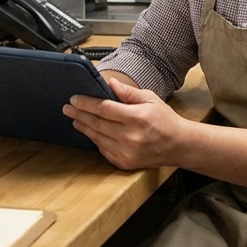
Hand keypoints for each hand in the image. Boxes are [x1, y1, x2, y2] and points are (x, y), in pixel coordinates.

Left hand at [63, 76, 187, 169]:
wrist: (178, 145)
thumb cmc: (165, 120)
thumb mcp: (150, 99)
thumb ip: (128, 92)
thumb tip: (109, 83)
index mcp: (137, 117)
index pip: (104, 108)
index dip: (86, 103)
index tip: (74, 99)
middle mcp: (130, 136)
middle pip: (96, 123)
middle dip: (79, 114)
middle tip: (67, 108)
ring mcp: (126, 152)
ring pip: (97, 138)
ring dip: (84, 127)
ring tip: (75, 119)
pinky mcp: (125, 163)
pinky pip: (104, 150)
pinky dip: (95, 140)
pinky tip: (91, 132)